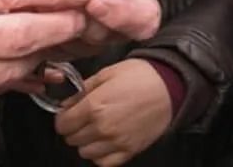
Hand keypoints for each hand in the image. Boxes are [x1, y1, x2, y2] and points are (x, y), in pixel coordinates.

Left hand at [0, 0, 160, 49]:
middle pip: (111, 36)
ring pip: (80, 46)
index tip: (95, 2)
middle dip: (84, 17)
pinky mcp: (59, 46)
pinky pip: (52, 48)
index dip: (124, 16)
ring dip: (60, 20)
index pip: (144, 20)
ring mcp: (86, 37)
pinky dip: (41, 27)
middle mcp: (114, 20)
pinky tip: (37, 5)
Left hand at [54, 59, 173, 165]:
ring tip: (96, 129)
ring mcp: (116, 142)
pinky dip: (101, 155)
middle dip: (74, 128)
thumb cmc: (140, 75)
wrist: (170, 86)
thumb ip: (83, 91)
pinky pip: (104, 163)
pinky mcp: (129, 151)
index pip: (62, 124)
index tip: (69, 113)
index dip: (63, 118)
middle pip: (72, 139)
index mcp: (94, 106)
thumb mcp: (106, 73)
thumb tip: (66, 105)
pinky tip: (106, 141)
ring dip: (87, 142)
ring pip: (85, 153)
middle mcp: (102, 128)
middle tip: (84, 118)